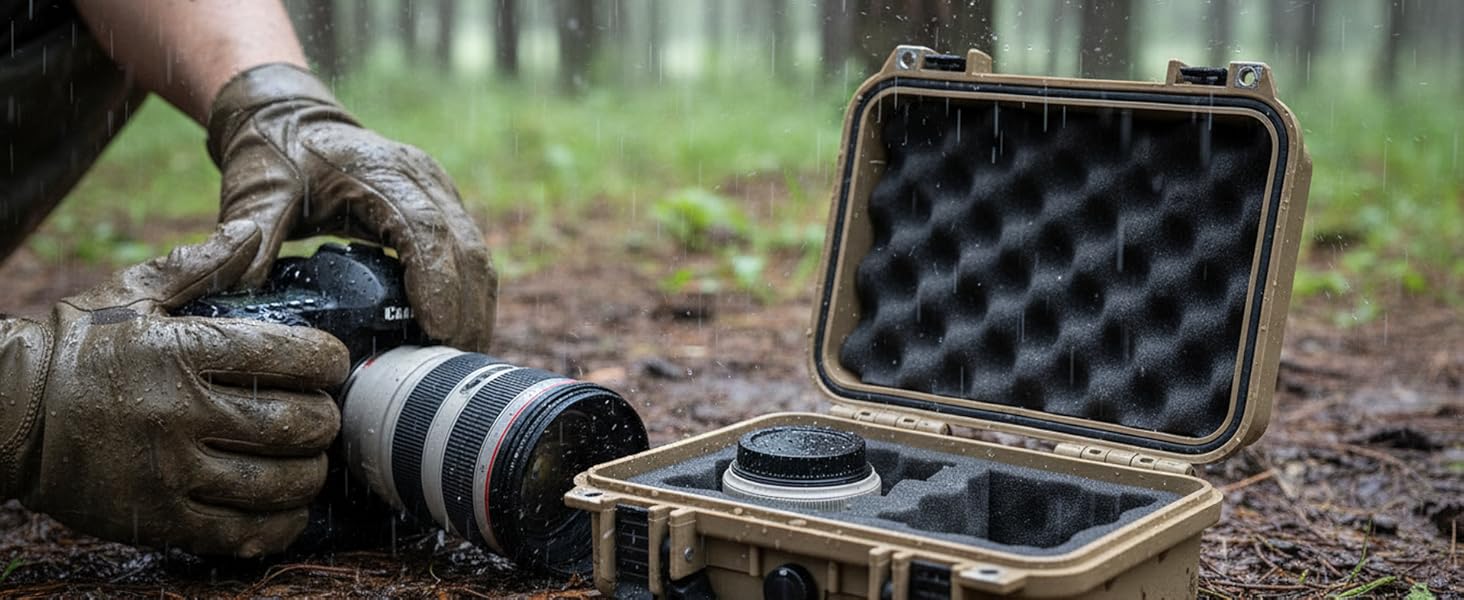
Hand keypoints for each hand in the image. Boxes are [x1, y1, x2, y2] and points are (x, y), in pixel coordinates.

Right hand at [0, 221, 348, 556]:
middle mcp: (179, 411)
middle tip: (325, 416)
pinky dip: (278, 525)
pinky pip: (238, 532)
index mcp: (181, 350)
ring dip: (310, 473)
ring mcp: (168, 470)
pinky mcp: (156, 517)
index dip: (327, 360)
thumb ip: (200, 265)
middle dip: (324, 420)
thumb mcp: (133, 294)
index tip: (331, 363)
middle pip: (291, 423)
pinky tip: (289, 511)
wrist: (7, 414)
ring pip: (274, 481)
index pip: (286, 355)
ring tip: (312, 461)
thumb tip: (253, 230)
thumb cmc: (76, 348)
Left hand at [207, 63, 496, 352]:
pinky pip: (469, 257)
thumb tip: (239, 298)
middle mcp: (423, 179)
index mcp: (381, 172)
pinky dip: (468, 298)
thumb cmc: (275, 154)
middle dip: (464, 311)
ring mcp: (440, 193)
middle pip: (464, 249)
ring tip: (458, 359)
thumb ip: (250, 238)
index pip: (426, 231)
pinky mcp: (444, 208)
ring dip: (474, 310)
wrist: (292, 117)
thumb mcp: (255, 192)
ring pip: (477, 256)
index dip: (437, 282)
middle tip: (451, 362)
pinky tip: (454, 334)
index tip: (437, 330)